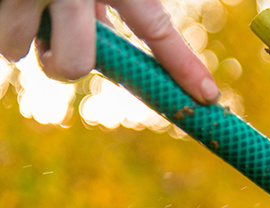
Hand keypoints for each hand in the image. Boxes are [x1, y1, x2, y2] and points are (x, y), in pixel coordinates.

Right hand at [0, 0, 218, 103]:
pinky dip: (4, 26)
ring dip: (22, 39)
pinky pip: (0, 36)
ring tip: (26, 9)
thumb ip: (113, 0)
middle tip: (57, 44)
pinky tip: (10, 3)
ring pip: (19, 50)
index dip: (182, 66)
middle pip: (74, 63)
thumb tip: (112, 49)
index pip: (155, 29)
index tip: (207, 95)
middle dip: (62, 63)